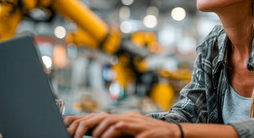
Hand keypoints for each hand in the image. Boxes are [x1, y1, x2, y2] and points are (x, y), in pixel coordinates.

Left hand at [64, 112, 180, 137]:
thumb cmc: (153, 135)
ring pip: (111, 120)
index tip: (80, 131)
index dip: (91, 123)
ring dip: (100, 130)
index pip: (105, 117)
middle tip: (82, 135)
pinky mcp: (141, 129)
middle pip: (105, 117)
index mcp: (127, 118)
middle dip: (91, 125)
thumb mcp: (135, 133)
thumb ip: (122, 133)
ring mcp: (136, 122)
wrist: (173, 133)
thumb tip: (105, 136)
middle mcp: (130, 117)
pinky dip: (111, 133)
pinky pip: (122, 127)